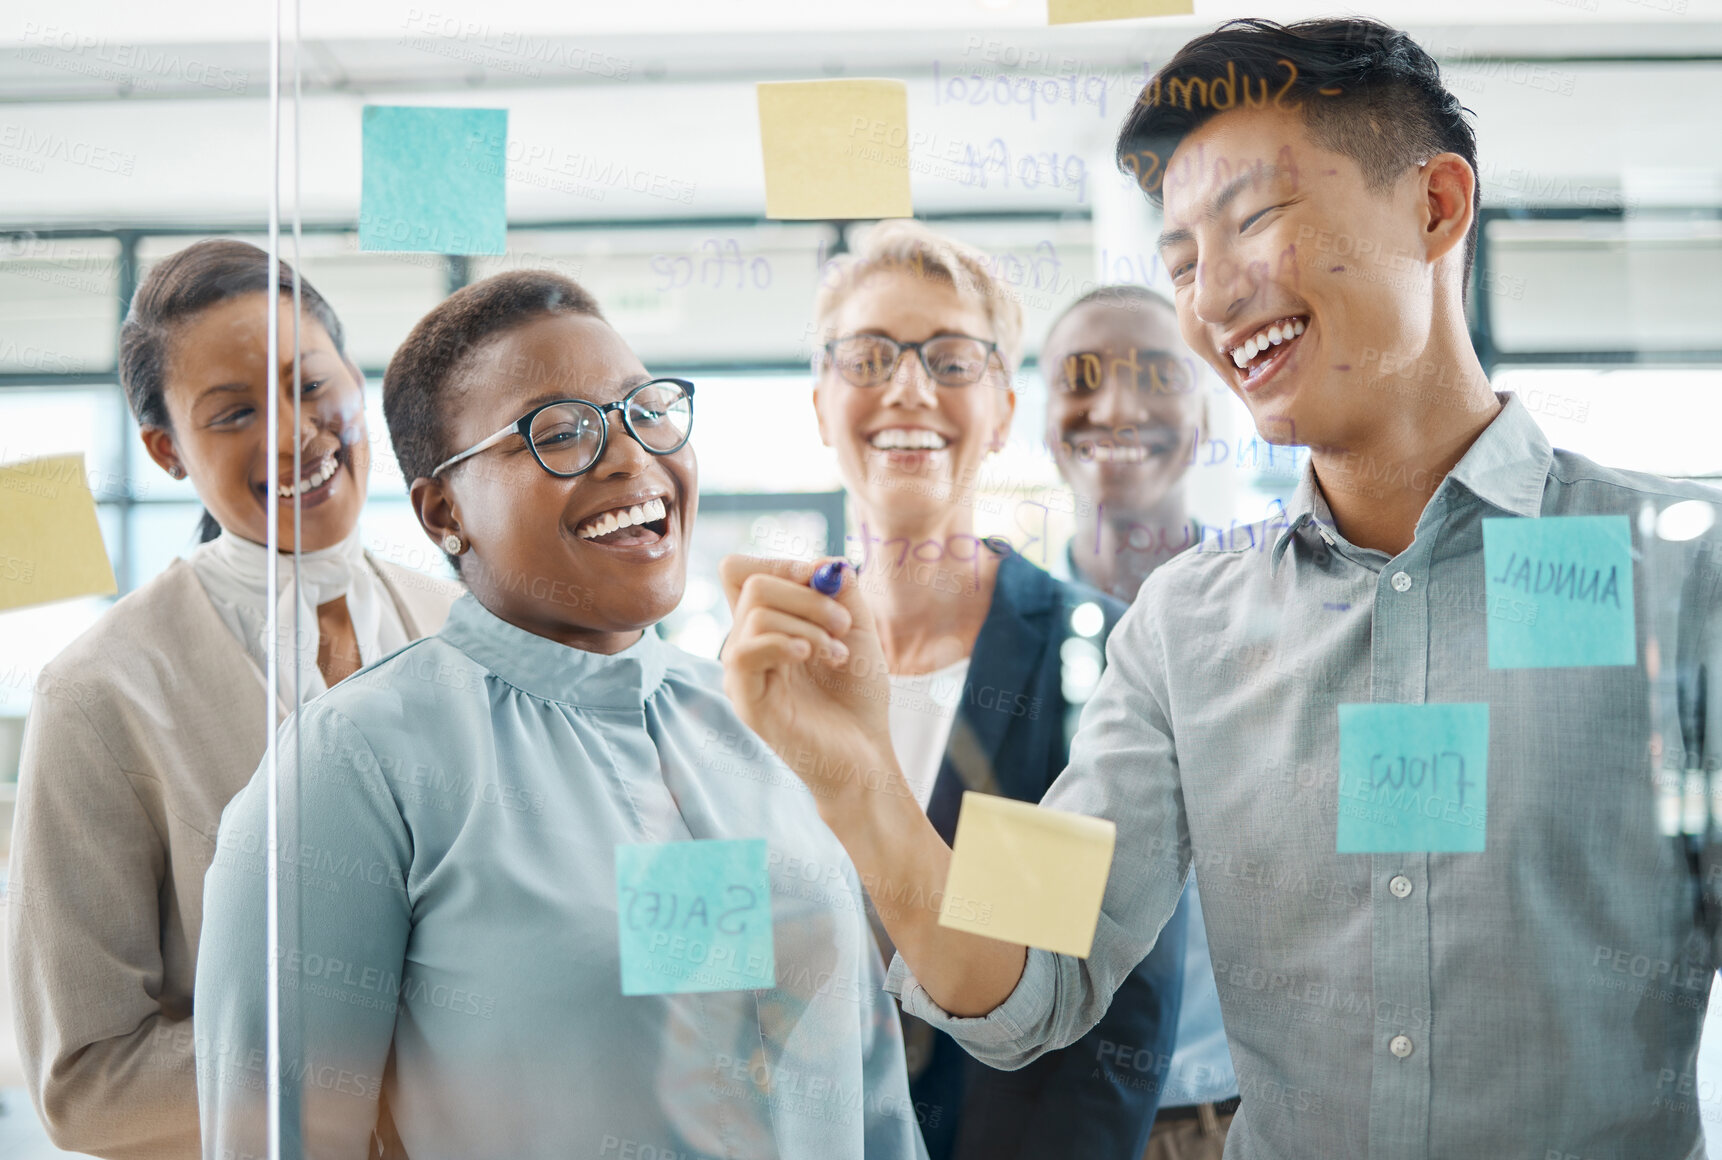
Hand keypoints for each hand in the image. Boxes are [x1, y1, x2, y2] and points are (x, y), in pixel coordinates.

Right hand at [718, 555, 895, 809]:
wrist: (865, 751)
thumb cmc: (858, 695)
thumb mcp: (859, 628)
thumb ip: (843, 590)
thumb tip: (825, 562)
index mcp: (766, 624)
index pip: (741, 572)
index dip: (779, 564)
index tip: (822, 583)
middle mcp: (746, 642)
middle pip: (750, 581)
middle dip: (806, 593)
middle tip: (842, 625)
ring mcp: (742, 670)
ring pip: (755, 612)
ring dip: (809, 623)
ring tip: (838, 653)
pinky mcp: (745, 698)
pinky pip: (745, 651)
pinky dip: (784, 642)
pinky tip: (811, 656)